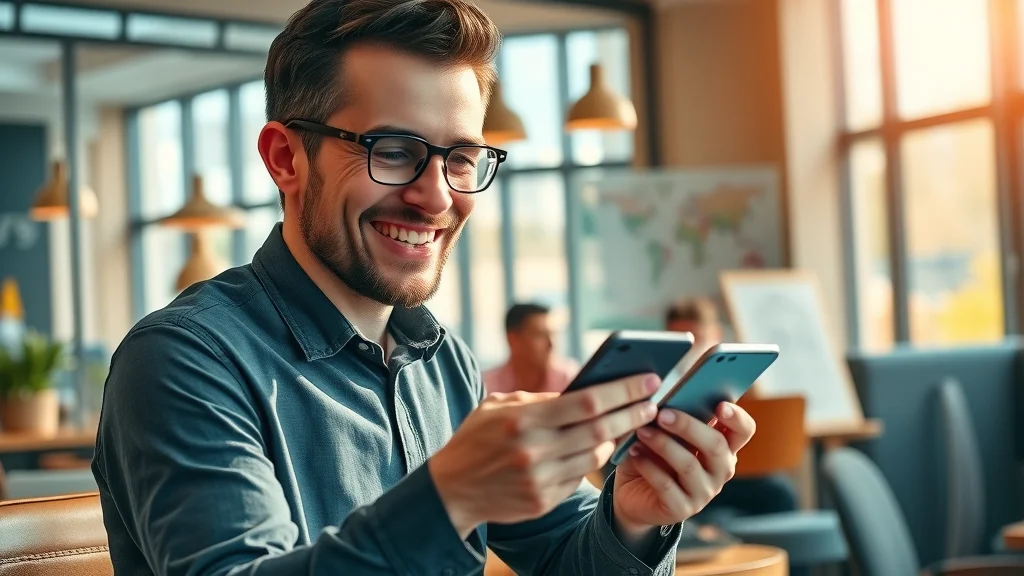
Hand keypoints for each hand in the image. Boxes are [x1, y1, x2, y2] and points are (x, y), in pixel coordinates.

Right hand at [429, 374, 661, 538]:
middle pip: (600, 429)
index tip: (649, 380)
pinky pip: (579, 477)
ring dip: (616, 438)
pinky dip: (591, 459)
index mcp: (524, 419)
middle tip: (654, 403)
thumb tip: (582, 392)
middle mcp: (535, 450)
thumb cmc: (476, 438)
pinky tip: (599, 447)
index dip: (623, 390)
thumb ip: (539, 398)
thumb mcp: (498, 406)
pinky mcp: (543, 501)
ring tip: (628, 423)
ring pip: (595, 455)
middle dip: (633, 414)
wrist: (451, 490)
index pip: (587, 401)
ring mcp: (540, 479)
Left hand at [611, 402, 755, 537]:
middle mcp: (720, 470)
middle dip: (688, 426)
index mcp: (723, 446)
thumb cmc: (654, 454)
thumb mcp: (666, 433)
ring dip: (662, 444)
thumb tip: (666, 395)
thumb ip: (675, 416)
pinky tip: (634, 453)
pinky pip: (666, 485)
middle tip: (662, 414)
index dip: (736, 417)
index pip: (744, 430)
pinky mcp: (682, 509)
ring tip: (641, 431)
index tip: (720, 405)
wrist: (633, 494)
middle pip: (716, 445)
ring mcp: (704, 492)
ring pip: (689, 464)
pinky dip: (648, 466)